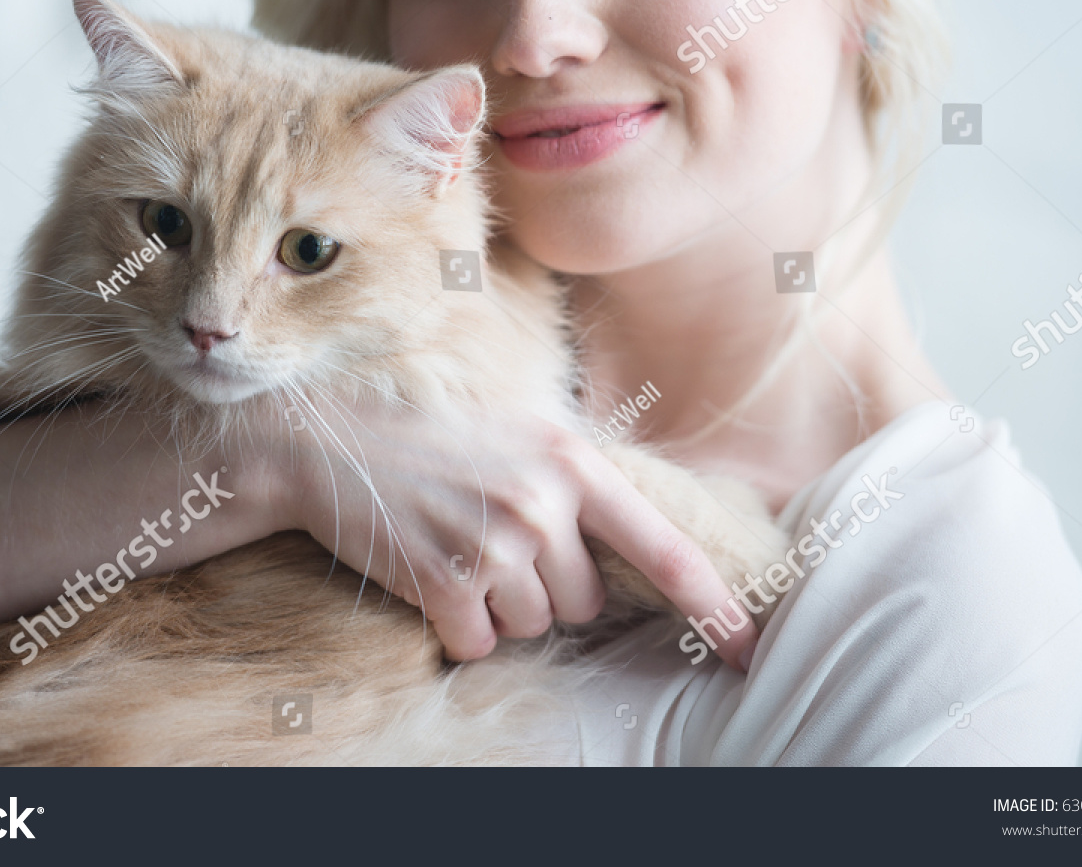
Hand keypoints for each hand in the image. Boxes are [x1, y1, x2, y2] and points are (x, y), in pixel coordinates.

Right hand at [271, 403, 756, 668]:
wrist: (332, 443)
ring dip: (498, 606)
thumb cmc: (434, 439)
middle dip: (548, 589)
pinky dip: (456, 626)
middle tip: (495, 540)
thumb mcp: (522, 433)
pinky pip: (478, 644)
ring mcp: (495, 544)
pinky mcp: (446, 581)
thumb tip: (627, 550)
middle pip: (585, 602)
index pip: (663, 546)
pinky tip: (429, 575)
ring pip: (531, 627)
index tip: (749, 649)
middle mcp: (543, 503)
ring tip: (457, 547)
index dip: (713, 605)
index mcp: (573, 462)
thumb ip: (577, 481)